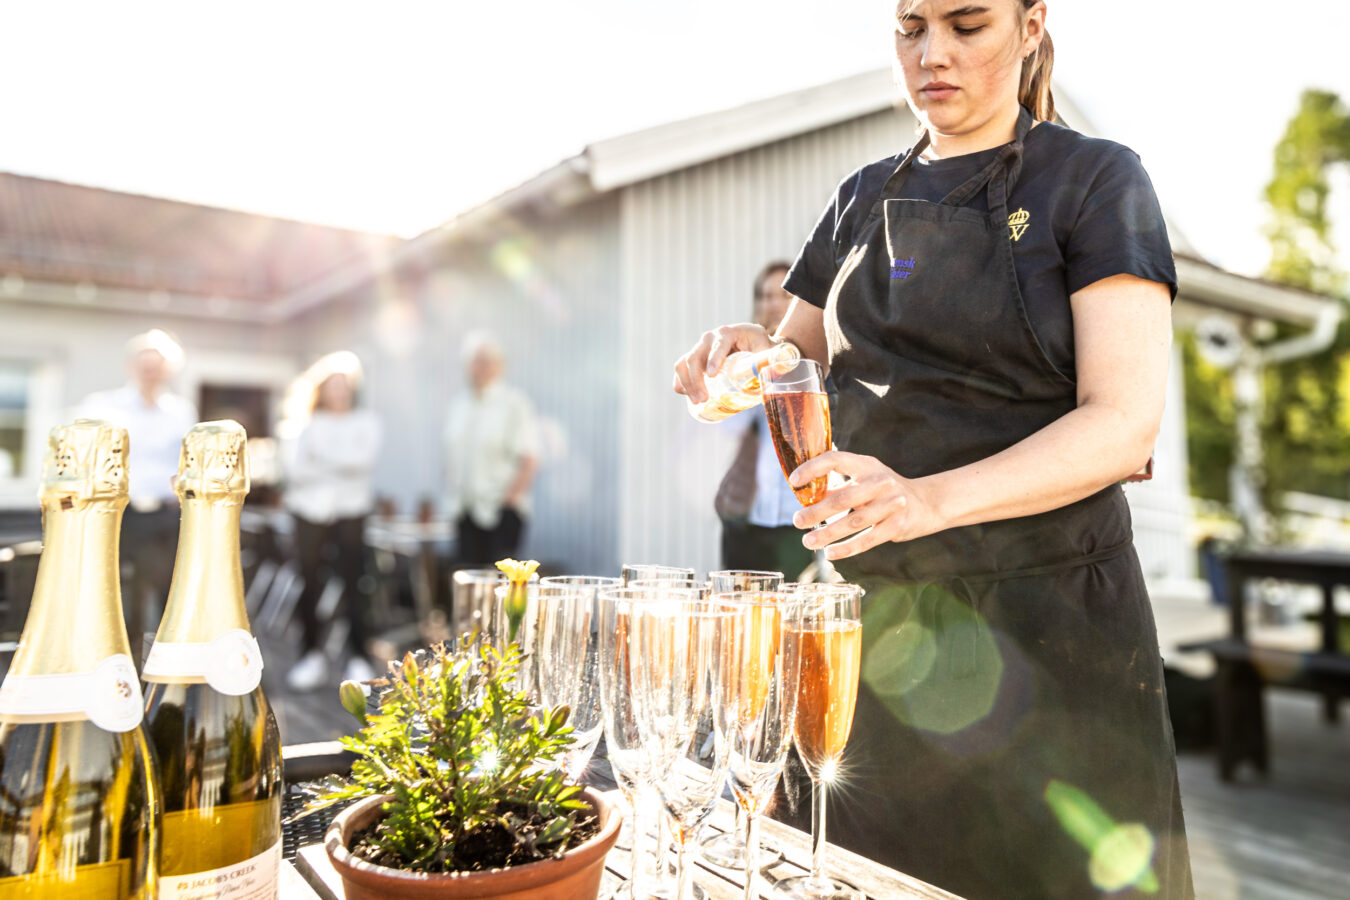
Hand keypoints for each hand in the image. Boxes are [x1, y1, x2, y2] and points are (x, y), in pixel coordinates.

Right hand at [672, 323, 772, 403]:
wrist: (754, 344)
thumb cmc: (762, 347)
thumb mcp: (767, 351)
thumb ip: (770, 361)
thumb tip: (772, 377)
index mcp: (729, 332)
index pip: (718, 344)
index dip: (713, 359)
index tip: (713, 376)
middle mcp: (711, 337)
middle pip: (696, 356)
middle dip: (696, 379)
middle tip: (704, 399)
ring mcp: (700, 347)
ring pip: (684, 363)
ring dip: (687, 383)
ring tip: (697, 401)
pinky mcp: (695, 358)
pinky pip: (681, 368)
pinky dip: (680, 381)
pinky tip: (685, 394)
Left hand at [790, 451, 939, 559]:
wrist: (927, 503)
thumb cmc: (885, 491)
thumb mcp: (865, 480)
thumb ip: (838, 487)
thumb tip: (804, 497)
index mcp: (867, 465)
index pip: (835, 460)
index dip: (812, 468)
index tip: (793, 481)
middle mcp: (880, 482)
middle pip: (842, 498)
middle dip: (816, 511)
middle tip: (797, 521)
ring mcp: (891, 504)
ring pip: (853, 522)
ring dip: (827, 534)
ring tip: (807, 542)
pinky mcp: (897, 526)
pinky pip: (868, 540)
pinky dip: (847, 548)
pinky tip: (830, 554)